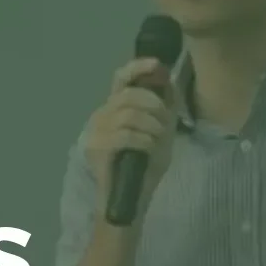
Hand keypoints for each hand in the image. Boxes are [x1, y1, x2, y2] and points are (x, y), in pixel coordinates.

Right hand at [86, 58, 177, 210]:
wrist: (131, 200)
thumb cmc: (145, 167)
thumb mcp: (161, 133)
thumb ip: (164, 109)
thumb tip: (169, 80)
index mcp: (115, 109)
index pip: (120, 78)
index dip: (138, 68)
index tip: (157, 65)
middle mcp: (101, 116)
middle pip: (128, 95)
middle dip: (154, 105)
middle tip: (165, 122)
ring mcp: (95, 132)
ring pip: (128, 114)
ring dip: (151, 125)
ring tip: (157, 140)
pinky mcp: (96, 149)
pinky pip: (125, 135)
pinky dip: (144, 140)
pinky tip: (148, 150)